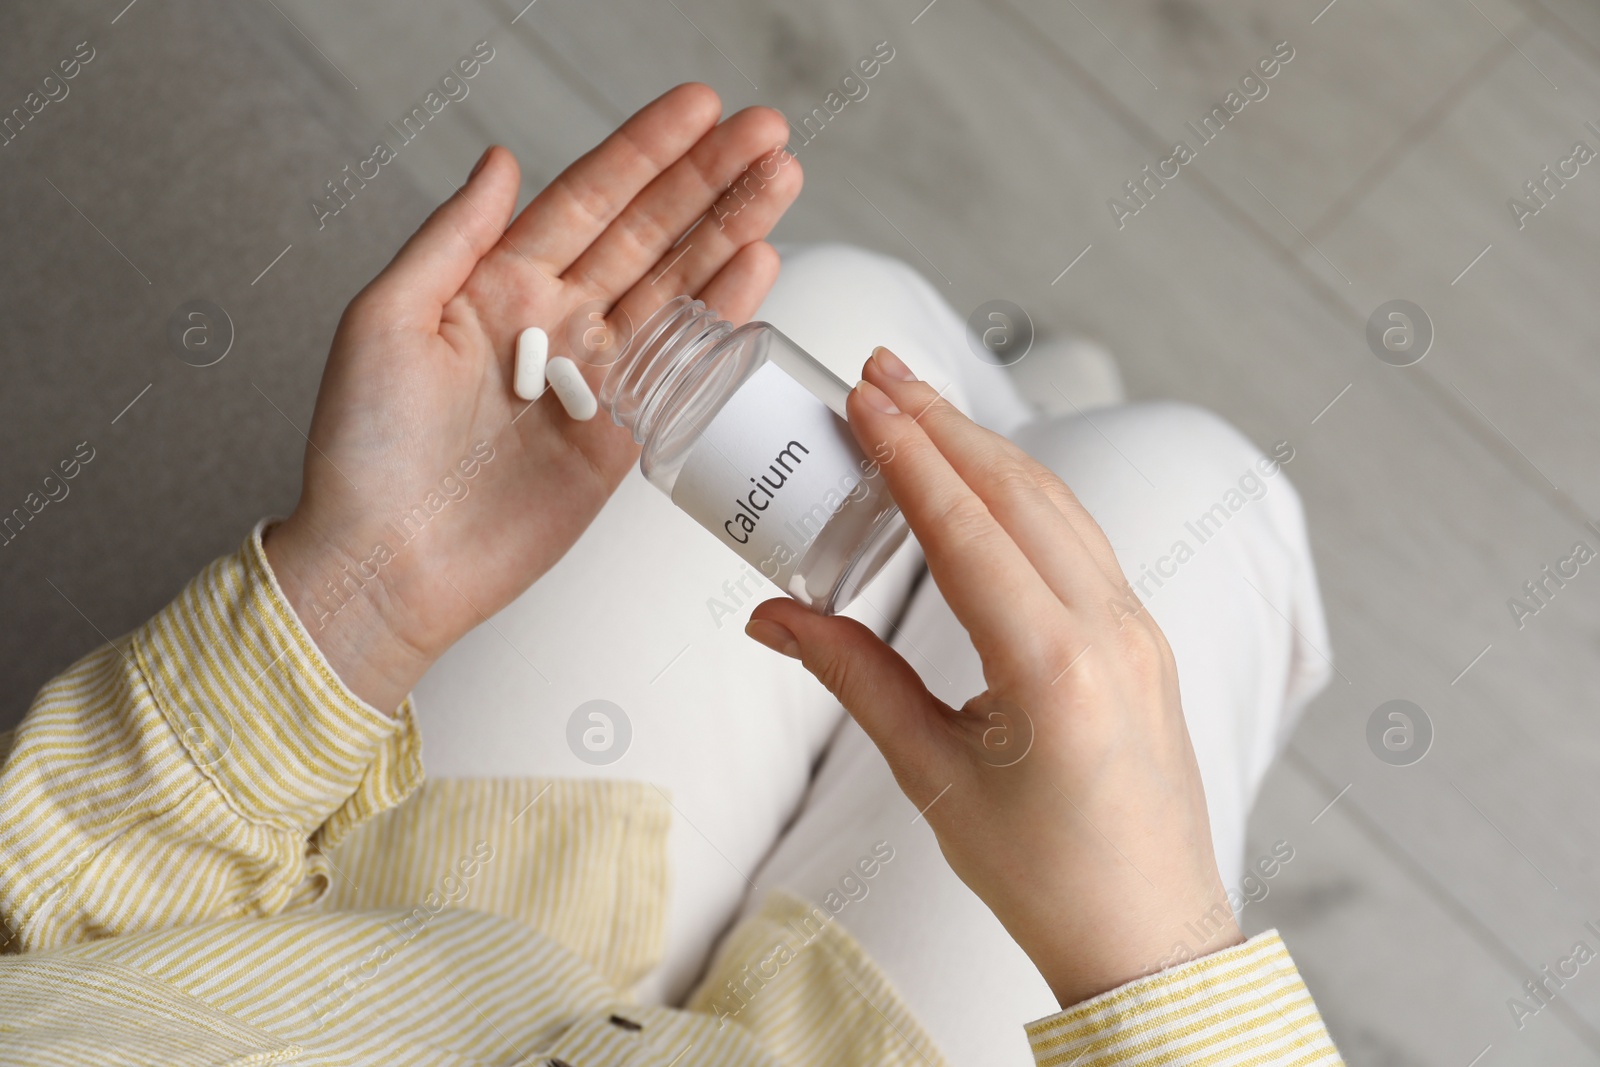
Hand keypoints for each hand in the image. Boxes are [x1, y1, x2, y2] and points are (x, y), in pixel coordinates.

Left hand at [265, 84, 800, 712]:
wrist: (387, 563)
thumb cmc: (363, 450)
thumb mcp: (385, 319)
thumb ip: (453, 237)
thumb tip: (500, 160)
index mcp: (496, 284)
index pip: (587, 198)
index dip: (645, 150)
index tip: (699, 106)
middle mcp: (553, 323)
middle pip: (648, 233)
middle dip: (709, 179)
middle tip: (766, 133)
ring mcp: (594, 378)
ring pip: (676, 288)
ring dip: (731, 233)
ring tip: (781, 181)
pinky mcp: (623, 436)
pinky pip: (682, 365)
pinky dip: (723, 316)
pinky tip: (758, 267)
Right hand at [745, 347, 1238, 1007]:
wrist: (1148, 935)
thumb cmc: (1043, 874)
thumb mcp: (932, 776)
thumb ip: (854, 679)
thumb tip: (773, 618)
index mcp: (1053, 667)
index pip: (967, 528)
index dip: (907, 453)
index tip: (862, 395)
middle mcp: (1108, 631)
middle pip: (1017, 491)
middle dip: (942, 423)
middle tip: (879, 370)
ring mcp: (1137, 630)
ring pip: (1057, 505)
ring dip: (985, 448)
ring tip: (920, 405)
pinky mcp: (1143, 638)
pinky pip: (1081, 540)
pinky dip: (1023, 494)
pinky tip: (983, 480)